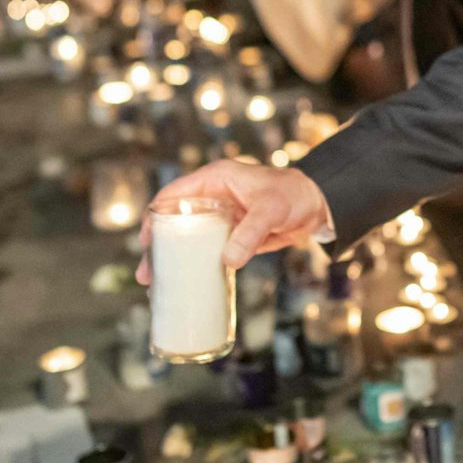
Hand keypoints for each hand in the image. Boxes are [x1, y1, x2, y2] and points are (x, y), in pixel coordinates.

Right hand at [136, 159, 330, 282]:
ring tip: (157, 283)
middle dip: (157, 245)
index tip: (146, 243)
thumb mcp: (271, 210)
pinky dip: (194, 262)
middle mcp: (212, 196)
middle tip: (147, 274)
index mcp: (214, 179)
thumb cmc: (294, 195)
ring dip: (172, 257)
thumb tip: (228, 260)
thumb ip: (250, 233)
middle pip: (173, 219)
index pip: (173, 195)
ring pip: (187, 236)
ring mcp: (220, 216)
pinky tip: (185, 281)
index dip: (154, 217)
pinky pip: (205, 248)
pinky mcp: (231, 233)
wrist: (317, 205)